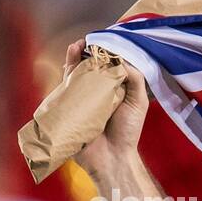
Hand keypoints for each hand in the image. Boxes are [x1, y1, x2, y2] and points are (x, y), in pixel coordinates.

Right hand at [64, 39, 148, 176]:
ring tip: (77, 46)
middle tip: (86, 42)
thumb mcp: (137, 101)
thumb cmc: (127, 131)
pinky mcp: (68, 107)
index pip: (106, 67)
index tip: (102, 43)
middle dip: (85, 53)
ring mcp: (80, 99)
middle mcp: (96, 93)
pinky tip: (68, 64)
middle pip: (88, 67)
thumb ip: (134, 79)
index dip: (103, 54)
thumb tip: (120, 58)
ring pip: (74, 74)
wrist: (112, 157)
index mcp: (112, 90)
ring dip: (74, 59)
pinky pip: (64, 88)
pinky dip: (65, 75)